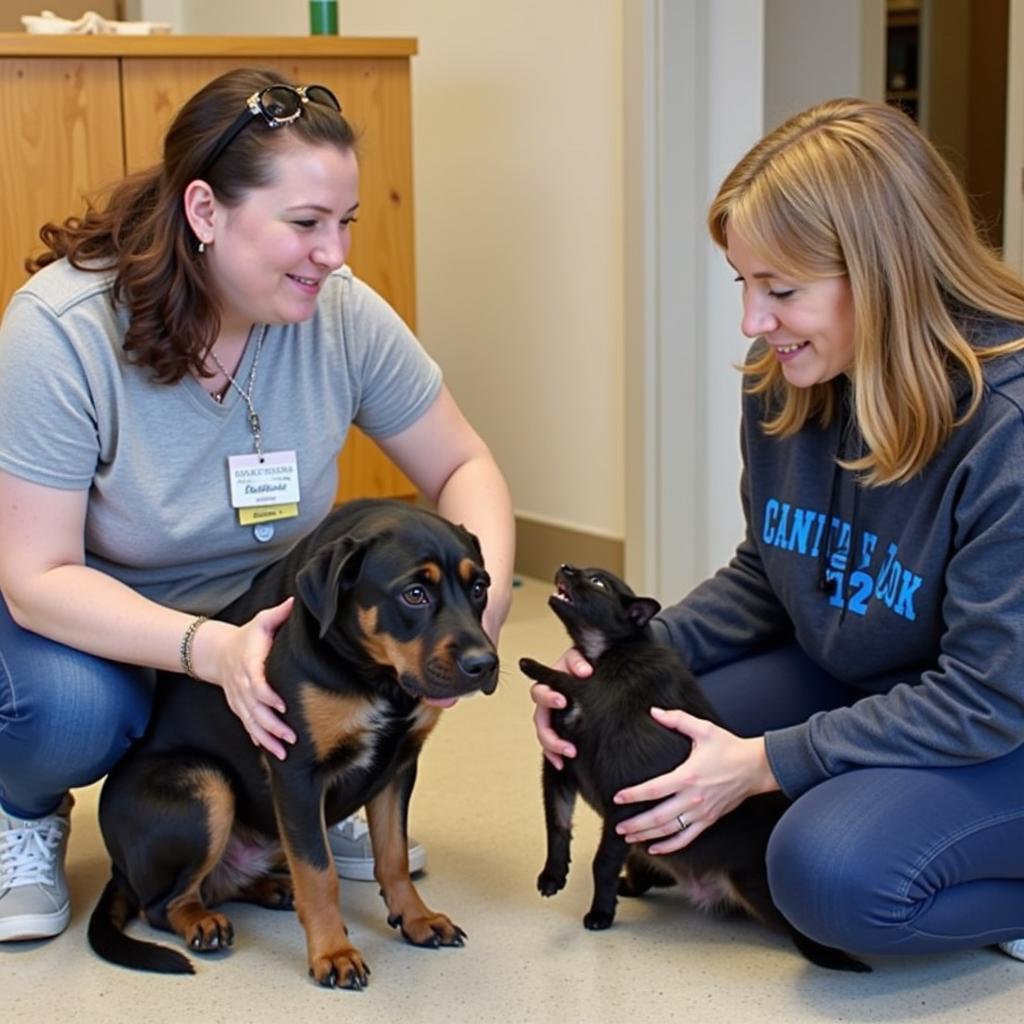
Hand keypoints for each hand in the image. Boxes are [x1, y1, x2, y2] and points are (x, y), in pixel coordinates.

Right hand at [194, 597, 297, 759]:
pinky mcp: (240, 708)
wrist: (218, 652)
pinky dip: (258, 739)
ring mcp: (239, 700)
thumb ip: (279, 614)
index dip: (267, 695)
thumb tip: (296, 602)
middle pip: (255, 710)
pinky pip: (248, 726)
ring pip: (252, 723)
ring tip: (284, 752)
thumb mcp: (261, 621)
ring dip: (268, 738)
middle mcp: (242, 686)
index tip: (282, 705)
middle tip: (291, 736)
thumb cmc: (247, 636)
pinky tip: (270, 751)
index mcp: (249, 664)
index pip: (256, 683)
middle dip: (272, 725)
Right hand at [529, 646, 591, 768]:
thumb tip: (584, 671)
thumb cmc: (582, 662)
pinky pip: (552, 745)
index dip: (548, 697)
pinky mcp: (562, 727)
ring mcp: (554, 717)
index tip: (562, 701)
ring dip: (553, 748)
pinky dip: (554, 755)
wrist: (592, 668)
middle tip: (566, 743)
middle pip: (539, 721)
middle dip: (550, 734)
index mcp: (549, 684)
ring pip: (544, 735)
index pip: (539, 692)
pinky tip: (563, 764)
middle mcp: (548, 703)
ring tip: (569, 754)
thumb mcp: (580, 655)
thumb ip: (578, 661)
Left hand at [613, 707, 777, 853]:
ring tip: (629, 837)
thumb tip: (654, 712)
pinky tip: (655, 848)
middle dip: (636, 824)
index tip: (618, 797)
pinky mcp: (709, 820)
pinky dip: (670, 846)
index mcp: (688, 776)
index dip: (634, 795)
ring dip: (647, 836)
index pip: (654, 789)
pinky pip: (686, 838)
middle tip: (618, 827)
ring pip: (670, 830)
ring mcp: (701, 813)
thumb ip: (677, 719)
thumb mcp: (703, 729)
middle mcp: (693, 798)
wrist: (755, 767)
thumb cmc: (729, 747)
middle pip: (658, 816)